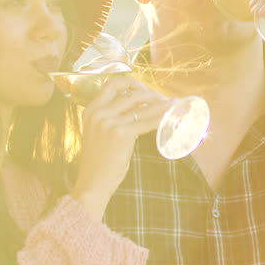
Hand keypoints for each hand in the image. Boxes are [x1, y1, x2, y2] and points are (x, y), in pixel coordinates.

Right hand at [71, 75, 169, 216]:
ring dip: (160, 104)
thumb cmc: (99, 161)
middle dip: (151, 94)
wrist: (93, 182)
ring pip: (141, 106)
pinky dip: (161, 118)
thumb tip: (138, 108)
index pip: (111, 84)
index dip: (131, 82)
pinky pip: (146, 121)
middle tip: (163, 100)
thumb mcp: (99, 133)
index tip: (144, 88)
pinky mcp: (121, 134)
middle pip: (130, 93)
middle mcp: (99, 113)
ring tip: (173, 105)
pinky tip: (171, 117)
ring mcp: (109, 122)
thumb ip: (112, 118)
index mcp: (91, 110)